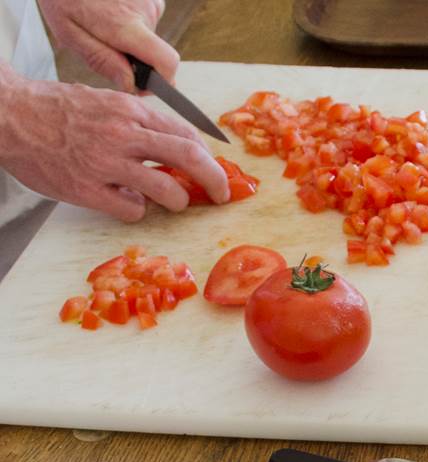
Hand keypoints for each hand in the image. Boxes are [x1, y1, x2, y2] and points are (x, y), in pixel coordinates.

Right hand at [0, 71, 229, 219]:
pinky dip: (137, 210)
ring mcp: (105, 163)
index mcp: (130, 111)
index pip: (188, 135)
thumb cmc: (56, 109)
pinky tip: (126, 202)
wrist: (8, 115)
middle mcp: (123, 135)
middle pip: (190, 158)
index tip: (217, 170)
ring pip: (167, 190)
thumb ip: (138, 122)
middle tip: (222, 194)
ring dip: (178, 201)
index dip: (210, 157)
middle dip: (215, 181)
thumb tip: (174, 145)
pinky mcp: (87, 189)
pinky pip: (132, 210)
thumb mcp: (104, 101)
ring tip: (173, 201)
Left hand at [37, 0, 175, 92]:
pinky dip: (131, 19)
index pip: (166, 62)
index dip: (161, 79)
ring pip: (149, 35)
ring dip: (130, 35)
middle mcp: (145, 11)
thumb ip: (101, 60)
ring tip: (102, 18)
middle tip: (103, 40)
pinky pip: (147, 19)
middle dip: (132, 55)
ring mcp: (150, 1)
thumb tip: (130, 85)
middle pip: (154, 52)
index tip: (143, 84)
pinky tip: (111, 8)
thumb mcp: (69, 32)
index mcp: (124, 25)